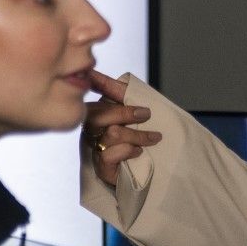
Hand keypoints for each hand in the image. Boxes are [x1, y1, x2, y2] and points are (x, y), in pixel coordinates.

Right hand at [84, 69, 161, 187]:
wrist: (153, 171)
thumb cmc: (144, 139)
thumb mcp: (138, 114)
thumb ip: (125, 95)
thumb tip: (111, 77)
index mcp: (101, 111)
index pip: (95, 94)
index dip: (96, 83)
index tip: (93, 74)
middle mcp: (93, 129)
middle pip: (97, 114)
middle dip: (125, 112)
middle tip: (146, 115)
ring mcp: (95, 148)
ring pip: (111, 133)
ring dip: (137, 135)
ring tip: (154, 138)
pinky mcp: (101, 167)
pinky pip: (109, 154)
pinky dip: (128, 151)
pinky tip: (139, 152)